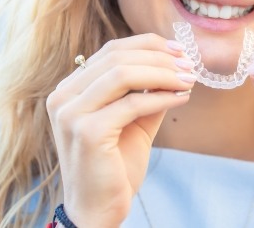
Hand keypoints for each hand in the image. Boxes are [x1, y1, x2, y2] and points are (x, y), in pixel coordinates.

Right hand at [46, 34, 196, 227]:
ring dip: (164, 73)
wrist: (99, 209)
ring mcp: (71, 113)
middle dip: (160, 57)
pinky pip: (133, 103)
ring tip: (189, 79)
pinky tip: (182, 98)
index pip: (112, 50)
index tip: (179, 49)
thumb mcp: (135, 117)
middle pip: (118, 57)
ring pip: (124, 74)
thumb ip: (148, 89)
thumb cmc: (116, 162)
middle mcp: (64, 95)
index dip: (149, 44)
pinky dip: (163, 97)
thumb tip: (177, 63)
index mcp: (71, 88)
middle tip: (189, 65)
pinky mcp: (87, 132)